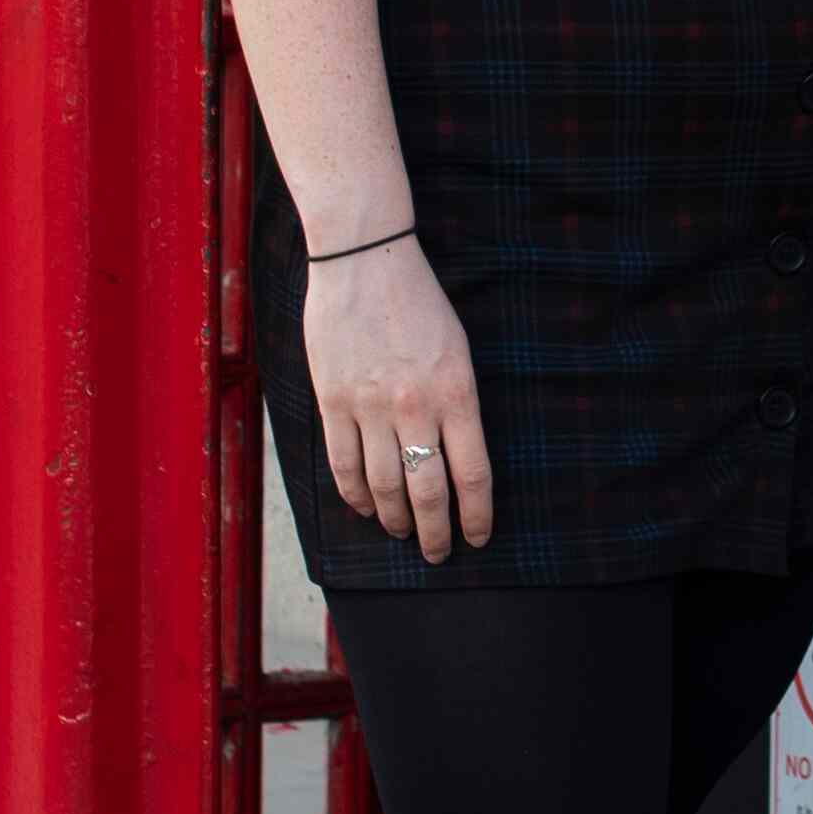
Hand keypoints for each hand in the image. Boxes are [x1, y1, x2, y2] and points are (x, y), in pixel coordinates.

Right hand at [307, 234, 492, 560]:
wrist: (364, 261)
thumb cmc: (419, 302)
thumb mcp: (458, 350)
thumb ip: (459, 405)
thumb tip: (456, 459)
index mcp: (457, 393)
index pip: (473, 474)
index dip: (477, 515)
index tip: (479, 537)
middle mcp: (416, 407)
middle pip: (429, 492)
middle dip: (436, 533)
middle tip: (439, 553)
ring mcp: (371, 407)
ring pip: (384, 487)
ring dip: (395, 520)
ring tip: (401, 533)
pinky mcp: (334, 401)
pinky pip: (344, 465)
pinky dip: (355, 496)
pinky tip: (365, 508)